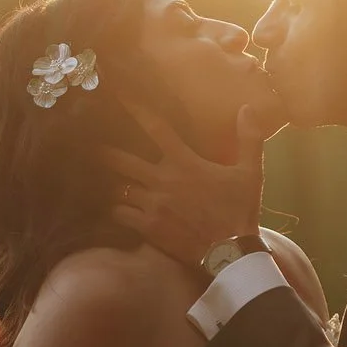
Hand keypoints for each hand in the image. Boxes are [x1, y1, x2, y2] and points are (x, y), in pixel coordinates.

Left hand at [104, 102, 267, 270]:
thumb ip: (249, 138)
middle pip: (122, 161)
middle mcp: (163, 179)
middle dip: (106, 154)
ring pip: (120, 189)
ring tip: (107, 185)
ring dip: (116, 187)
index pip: (155, 127)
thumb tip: (247, 108)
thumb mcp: (250, 172)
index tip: (118, 94)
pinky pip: (121, 214)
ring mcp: (153, 204)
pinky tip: (118, 211)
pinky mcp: (148, 226)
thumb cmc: (241, 210)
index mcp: (185, 162)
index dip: (134, 108)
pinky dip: (118, 211)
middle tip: (95, 150)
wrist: (231, 252)